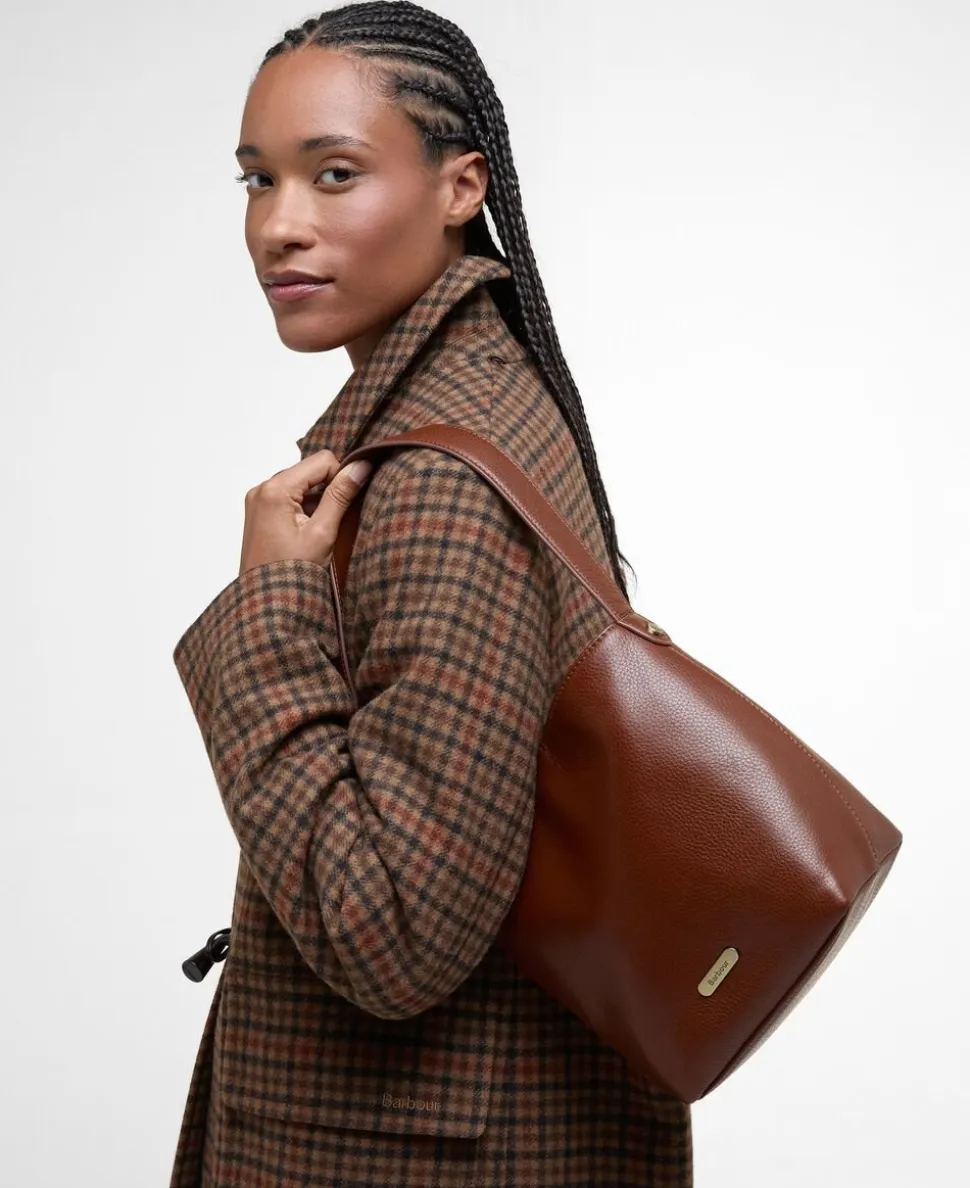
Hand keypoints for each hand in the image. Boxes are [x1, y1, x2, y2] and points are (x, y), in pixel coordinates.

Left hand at [238, 449, 372, 576]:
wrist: (264, 605)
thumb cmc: (289, 576)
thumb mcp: (322, 533)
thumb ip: (341, 496)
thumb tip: (361, 466)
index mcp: (274, 490)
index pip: (321, 461)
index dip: (341, 477)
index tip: (350, 502)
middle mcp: (262, 489)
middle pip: (310, 471)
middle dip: (329, 490)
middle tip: (336, 521)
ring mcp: (259, 501)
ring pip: (302, 485)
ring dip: (318, 502)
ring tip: (321, 532)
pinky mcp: (260, 513)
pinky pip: (290, 498)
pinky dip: (306, 510)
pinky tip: (310, 534)